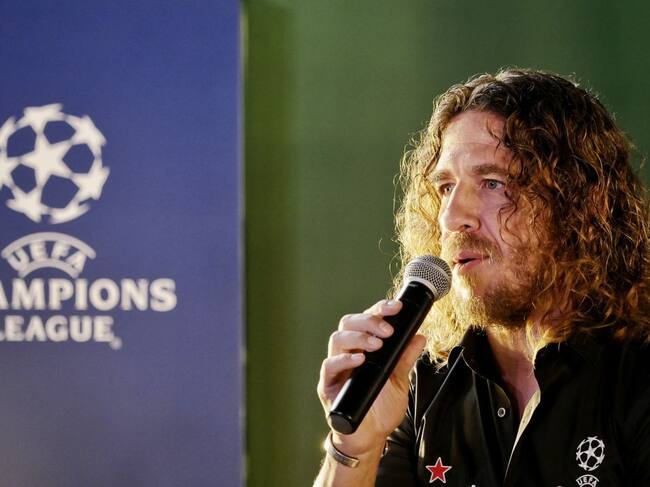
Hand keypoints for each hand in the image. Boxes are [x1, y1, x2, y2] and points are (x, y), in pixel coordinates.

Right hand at [317, 299, 425, 456]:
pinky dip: (343, 360)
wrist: (371, 437)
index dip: (380, 309)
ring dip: (358, 338)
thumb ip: (405, 358)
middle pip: (349, 323)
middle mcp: (347, 353)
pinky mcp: (328, 385)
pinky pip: (329, 366)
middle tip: (387, 330)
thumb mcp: (399, 380)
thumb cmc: (380, 407)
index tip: (397, 307)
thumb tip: (419, 336)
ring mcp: (336, 368)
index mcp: (363, 347)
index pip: (367, 319)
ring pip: (337, 339)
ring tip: (376, 345)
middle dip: (369, 320)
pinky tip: (359, 361)